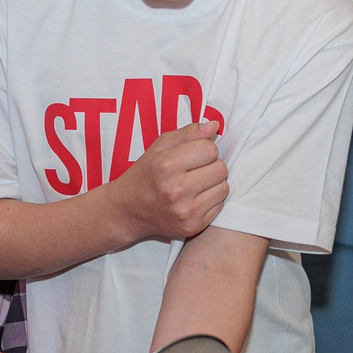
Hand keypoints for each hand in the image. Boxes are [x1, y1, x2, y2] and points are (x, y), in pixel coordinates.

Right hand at [109, 121, 226, 243]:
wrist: (128, 210)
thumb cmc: (146, 174)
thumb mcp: (160, 146)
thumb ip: (189, 133)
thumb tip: (215, 125)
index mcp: (167, 165)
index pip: (210, 149)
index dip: (204, 149)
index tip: (193, 155)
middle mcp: (176, 189)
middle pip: (221, 169)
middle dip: (211, 165)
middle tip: (195, 170)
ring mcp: (185, 211)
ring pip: (224, 188)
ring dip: (214, 183)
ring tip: (195, 184)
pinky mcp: (192, 226)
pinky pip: (220, 206)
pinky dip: (211, 200)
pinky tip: (194, 198)